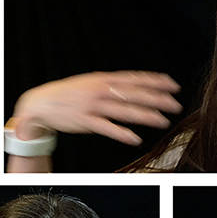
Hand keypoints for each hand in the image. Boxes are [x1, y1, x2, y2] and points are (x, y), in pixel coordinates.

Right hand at [11, 71, 181, 144]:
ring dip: (146, 116)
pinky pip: (107, 128)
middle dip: (157, 99)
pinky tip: (135, 138)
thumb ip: (112, 84)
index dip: (155, 81)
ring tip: (163, 121)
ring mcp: (93, 106)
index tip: (173, 85)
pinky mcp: (85, 122)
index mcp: (103, 79)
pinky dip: (122, 133)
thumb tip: (135, 86)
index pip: (134, 78)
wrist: (40, 103)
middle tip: (176, 104)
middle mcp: (100, 91)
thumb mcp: (91, 82)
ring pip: (124, 111)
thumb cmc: (69, 94)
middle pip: (134, 94)